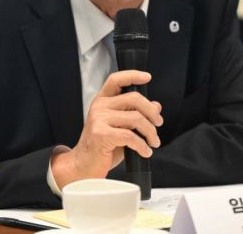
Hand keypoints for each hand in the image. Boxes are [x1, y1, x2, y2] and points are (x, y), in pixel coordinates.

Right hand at [51, 70, 162, 189]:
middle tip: (158, 124)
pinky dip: (142, 145)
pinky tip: (144, 151)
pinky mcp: (101, 134)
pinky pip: (130, 136)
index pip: (116, 80)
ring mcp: (98, 120)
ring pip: (136, 118)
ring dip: (150, 132)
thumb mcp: (121, 128)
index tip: (147, 77)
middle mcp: (99, 107)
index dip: (132, 75)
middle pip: (134, 98)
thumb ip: (135, 115)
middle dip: (152, 112)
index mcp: (102, 101)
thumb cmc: (102, 148)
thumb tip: (156, 106)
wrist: (84, 167)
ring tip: (153, 142)